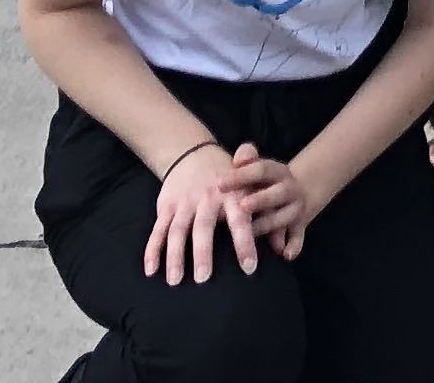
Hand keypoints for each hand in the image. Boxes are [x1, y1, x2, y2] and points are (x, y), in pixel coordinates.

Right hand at [143, 140, 267, 283]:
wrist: (193, 152)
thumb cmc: (231, 180)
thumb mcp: (251, 185)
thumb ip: (267, 215)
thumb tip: (282, 247)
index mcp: (233, 195)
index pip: (240, 220)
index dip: (245, 242)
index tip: (250, 267)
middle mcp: (207, 199)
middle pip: (203, 227)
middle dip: (203, 252)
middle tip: (204, 279)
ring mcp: (184, 203)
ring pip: (177, 230)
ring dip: (175, 256)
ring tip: (176, 281)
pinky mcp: (166, 206)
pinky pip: (158, 230)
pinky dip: (152, 250)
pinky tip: (151, 271)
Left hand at [223, 146, 318, 262]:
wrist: (297, 191)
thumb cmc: (264, 181)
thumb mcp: (258, 166)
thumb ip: (247, 159)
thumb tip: (239, 157)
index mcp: (277, 171)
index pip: (260, 169)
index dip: (241, 176)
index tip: (219, 184)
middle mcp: (289, 188)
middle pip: (278, 192)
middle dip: (261, 200)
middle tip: (242, 206)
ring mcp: (296, 208)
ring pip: (286, 217)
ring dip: (269, 225)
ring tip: (251, 233)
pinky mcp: (300, 226)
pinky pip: (299, 237)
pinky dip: (294, 246)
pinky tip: (285, 254)